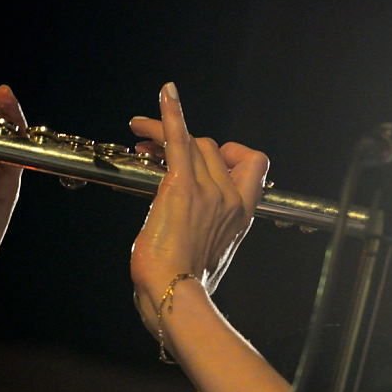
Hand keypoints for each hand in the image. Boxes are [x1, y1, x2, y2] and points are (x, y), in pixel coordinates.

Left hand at [129, 83, 268, 326]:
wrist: (175, 296)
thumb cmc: (186, 285)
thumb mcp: (208, 251)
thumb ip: (207, 227)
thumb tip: (191, 224)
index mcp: (242, 213)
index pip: (252, 163)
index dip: (234, 153)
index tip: (214, 159)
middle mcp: (230, 197)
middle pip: (212, 148)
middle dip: (184, 141)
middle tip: (151, 147)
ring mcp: (208, 191)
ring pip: (192, 143)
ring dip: (164, 132)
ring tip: (139, 136)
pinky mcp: (181, 188)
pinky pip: (179, 140)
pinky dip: (171, 114)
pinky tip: (165, 94)